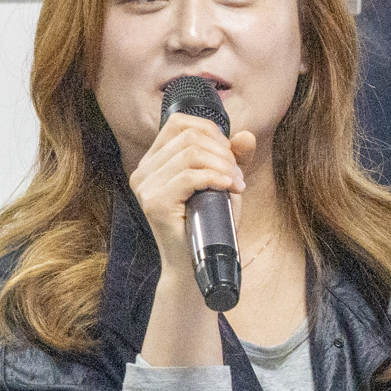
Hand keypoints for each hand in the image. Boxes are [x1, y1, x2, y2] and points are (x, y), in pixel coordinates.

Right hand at [130, 113, 258, 262]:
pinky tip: (229, 187)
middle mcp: (143, 171)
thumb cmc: (209, 226)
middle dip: (222, 151)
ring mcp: (145, 187)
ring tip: (236, 184)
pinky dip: (216, 178)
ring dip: (222, 166)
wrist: (196, 266)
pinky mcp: (154, 203)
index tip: (230, 155)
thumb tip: (246, 135)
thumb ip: (234, 158)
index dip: (211, 131)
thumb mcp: (224, 184)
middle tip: (237, 175)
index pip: (178, 123)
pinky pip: (189, 176)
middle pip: (188, 136)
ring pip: (190, 154)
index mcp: (153, 162)